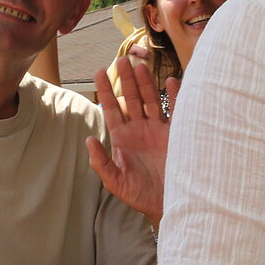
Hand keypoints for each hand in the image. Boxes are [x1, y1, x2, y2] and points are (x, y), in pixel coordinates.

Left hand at [87, 58, 176, 224]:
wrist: (166, 204)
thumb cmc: (139, 195)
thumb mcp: (115, 182)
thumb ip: (101, 163)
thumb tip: (89, 140)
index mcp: (123, 138)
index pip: (112, 109)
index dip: (105, 90)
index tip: (98, 72)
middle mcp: (139, 130)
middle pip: (132, 99)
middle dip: (126, 80)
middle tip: (121, 60)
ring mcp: (158, 130)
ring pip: (151, 100)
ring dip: (146, 83)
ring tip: (140, 65)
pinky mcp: (175, 135)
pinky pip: (175, 111)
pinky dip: (175, 96)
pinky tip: (171, 81)